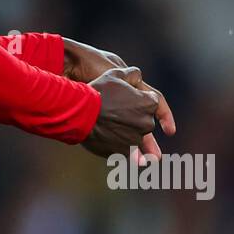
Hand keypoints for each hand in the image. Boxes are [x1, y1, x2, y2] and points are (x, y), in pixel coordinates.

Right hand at [64, 39, 175, 155]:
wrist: (81, 113)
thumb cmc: (97, 92)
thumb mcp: (114, 74)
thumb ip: (131, 74)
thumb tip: (137, 75)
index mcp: (148, 103)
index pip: (151, 102)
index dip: (139, 100)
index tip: (128, 100)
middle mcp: (147, 122)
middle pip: (145, 120)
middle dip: (135, 118)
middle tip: (117, 114)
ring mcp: (136, 139)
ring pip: (137, 137)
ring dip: (130, 135)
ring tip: (115, 132)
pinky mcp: (125, 152)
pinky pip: (134, 156)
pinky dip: (134, 157)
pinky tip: (136, 159)